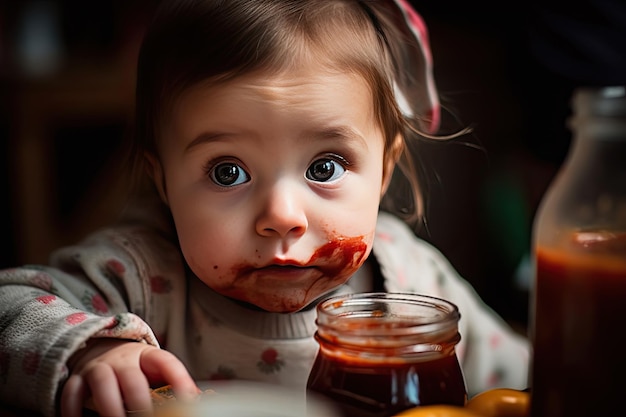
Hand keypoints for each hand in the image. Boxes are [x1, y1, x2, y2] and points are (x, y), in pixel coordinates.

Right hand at [60, 338, 198, 416]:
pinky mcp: (77, 378)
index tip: (190, 400)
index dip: (179, 379)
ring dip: (110, 407)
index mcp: (146, 355)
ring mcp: (98, 367)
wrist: (98, 347)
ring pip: (102, 383)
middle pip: (131, 377)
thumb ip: (170, 383)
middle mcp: (121, 359)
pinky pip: (71, 392)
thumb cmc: (133, 367)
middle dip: (139, 402)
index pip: (166, 362)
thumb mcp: (152, 368)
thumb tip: (197, 401)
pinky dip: (72, 409)